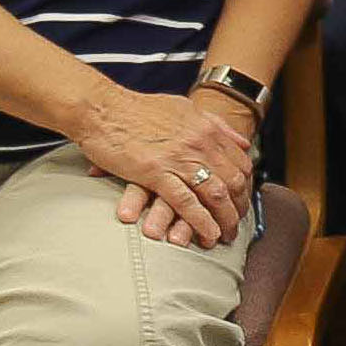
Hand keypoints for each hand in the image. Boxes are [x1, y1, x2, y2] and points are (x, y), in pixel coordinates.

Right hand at [86, 87, 255, 246]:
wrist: (100, 108)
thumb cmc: (138, 109)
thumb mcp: (185, 108)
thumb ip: (215, 124)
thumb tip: (242, 141)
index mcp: (208, 129)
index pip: (240, 162)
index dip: (245, 186)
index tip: (241, 201)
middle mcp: (199, 143)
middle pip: (233, 181)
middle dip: (239, 207)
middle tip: (236, 225)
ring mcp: (179, 158)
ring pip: (215, 194)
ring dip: (224, 220)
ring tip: (225, 237)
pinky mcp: (155, 173)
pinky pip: (186, 202)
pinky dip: (201, 222)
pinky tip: (207, 235)